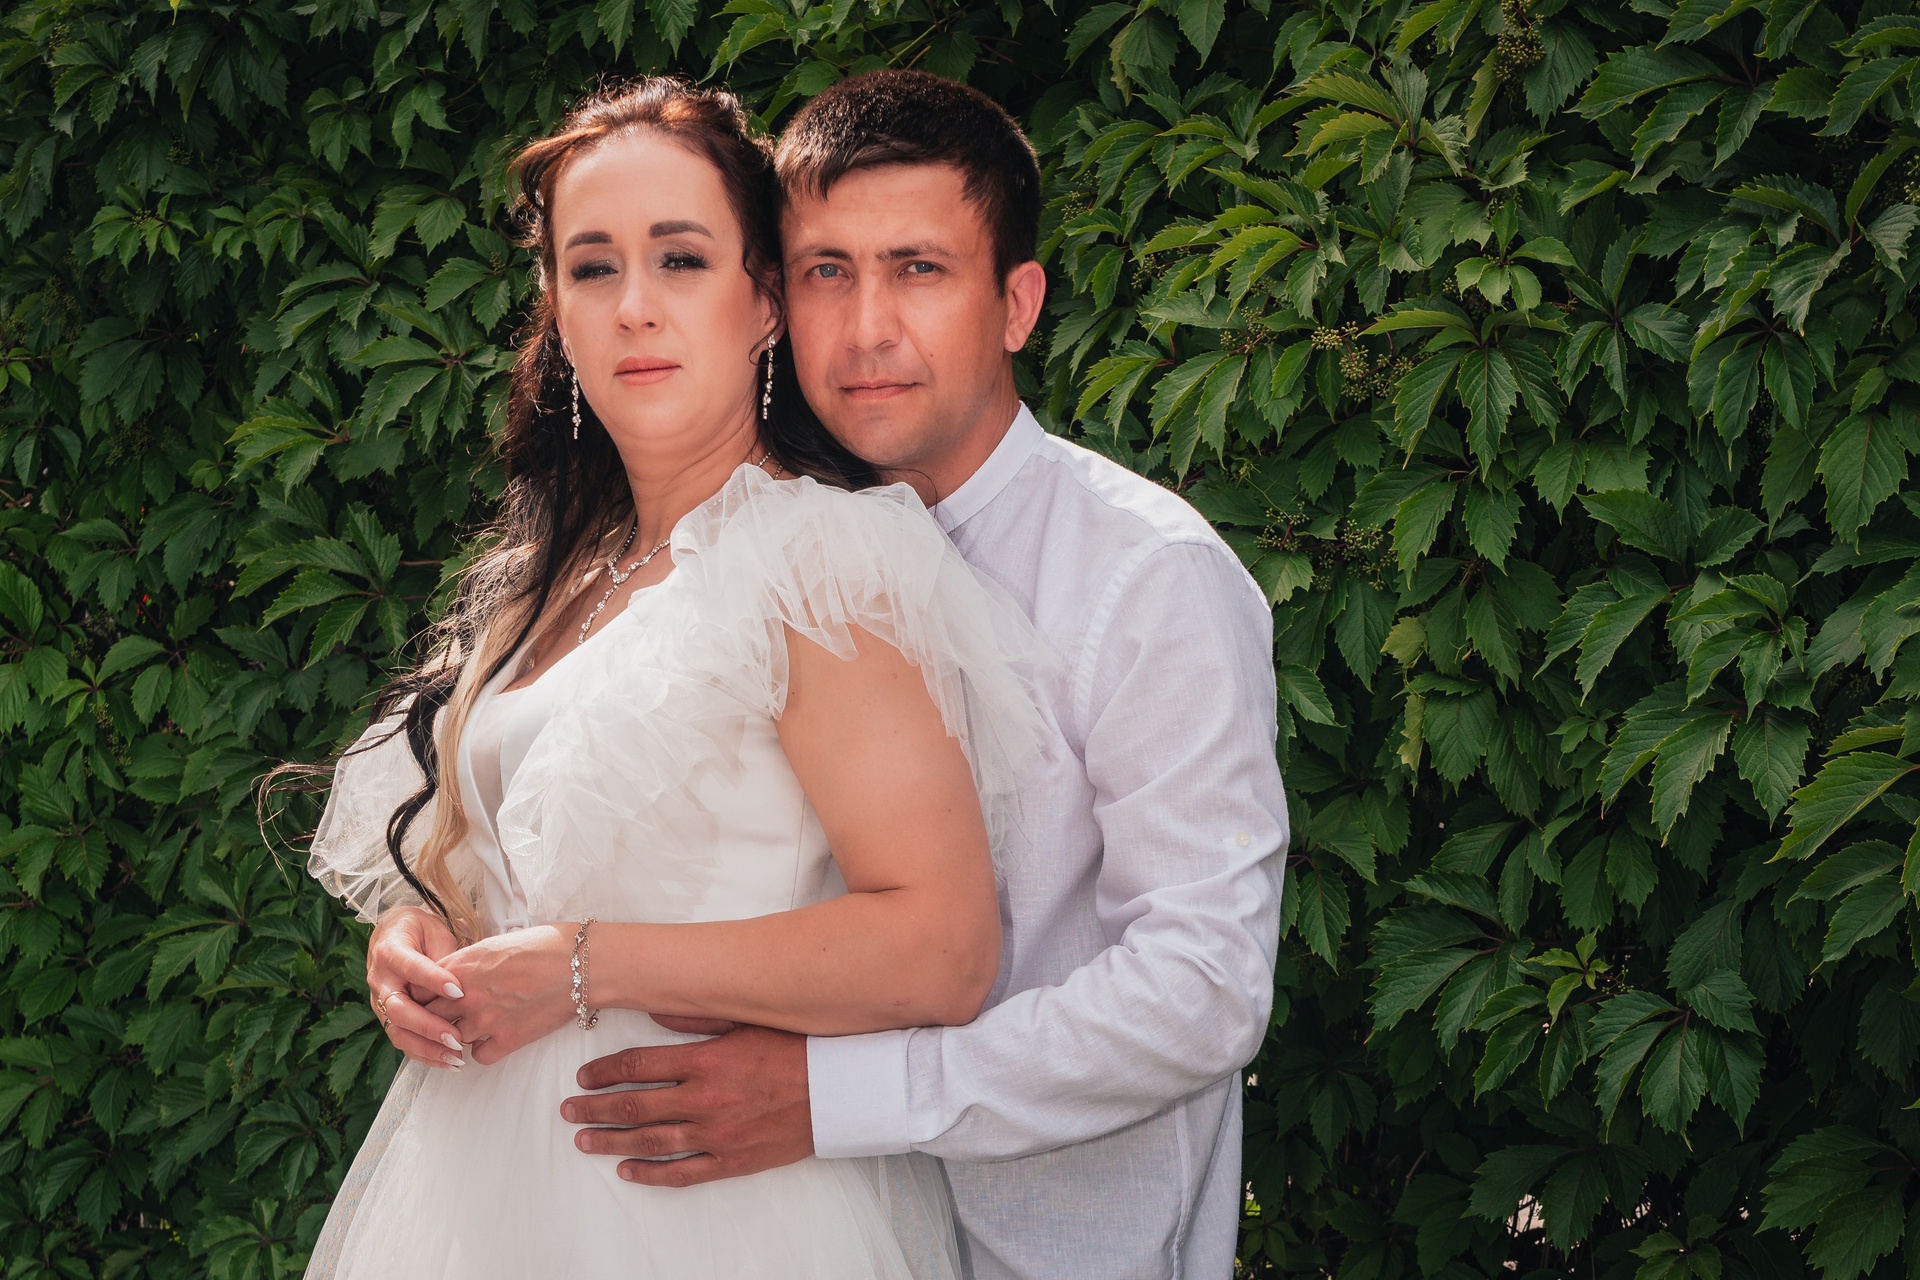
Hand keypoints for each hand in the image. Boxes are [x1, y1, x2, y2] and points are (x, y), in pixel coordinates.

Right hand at [367, 905, 466, 1068]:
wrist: (393, 934)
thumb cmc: (419, 931)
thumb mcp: (434, 931)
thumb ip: (444, 956)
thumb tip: (460, 986)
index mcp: (390, 951)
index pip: (410, 968)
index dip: (433, 980)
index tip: (459, 992)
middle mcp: (379, 979)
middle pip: (398, 1009)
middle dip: (428, 1027)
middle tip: (457, 1038)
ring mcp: (379, 1002)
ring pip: (397, 1032)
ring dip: (427, 1049)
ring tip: (456, 1058)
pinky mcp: (387, 1018)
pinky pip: (402, 1041)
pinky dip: (424, 1054)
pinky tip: (448, 1062)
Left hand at [425, 924, 573, 1064]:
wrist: (580, 964)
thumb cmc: (546, 945)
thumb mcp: (497, 943)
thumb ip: (471, 961)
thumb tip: (460, 972)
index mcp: (462, 966)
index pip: (419, 988)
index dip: (421, 994)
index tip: (427, 997)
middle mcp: (467, 995)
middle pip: (428, 1016)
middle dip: (432, 1017)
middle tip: (440, 1017)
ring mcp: (486, 1020)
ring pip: (449, 1039)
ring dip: (455, 1035)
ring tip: (466, 1029)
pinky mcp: (508, 1039)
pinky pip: (479, 1056)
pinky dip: (481, 1050)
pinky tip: (489, 1040)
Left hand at [560, 1025, 811, 1185]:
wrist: (840, 1090)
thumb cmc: (797, 1049)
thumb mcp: (747, 1022)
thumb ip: (697, 1020)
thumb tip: (655, 1015)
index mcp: (705, 1060)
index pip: (638, 1064)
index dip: (604, 1071)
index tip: (584, 1075)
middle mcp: (704, 1098)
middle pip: (633, 1105)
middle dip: (594, 1107)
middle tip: (568, 1110)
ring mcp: (716, 1134)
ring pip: (649, 1141)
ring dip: (611, 1141)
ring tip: (584, 1140)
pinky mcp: (732, 1160)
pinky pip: (682, 1172)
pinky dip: (650, 1173)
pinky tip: (627, 1170)